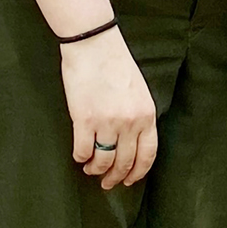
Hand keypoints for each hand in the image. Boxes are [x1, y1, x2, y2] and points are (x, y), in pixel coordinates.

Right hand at [61, 34, 158, 187]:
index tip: (130, 181)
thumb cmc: (116, 64)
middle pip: (124, 162)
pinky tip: (79, 156)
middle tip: (107, 183)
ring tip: (91, 169)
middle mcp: (130, 123)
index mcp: (146, 115)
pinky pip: (82, 150)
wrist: (94, 44)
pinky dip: (80, 157)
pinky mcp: (84, 120)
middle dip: (115, 177)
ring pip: (102, 160)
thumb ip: (138, 117)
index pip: (147, 155)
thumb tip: (131, 141)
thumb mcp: (139, 91)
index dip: (138, 172)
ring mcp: (107, 122)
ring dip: (96, 169)